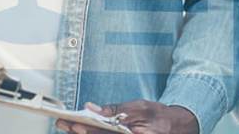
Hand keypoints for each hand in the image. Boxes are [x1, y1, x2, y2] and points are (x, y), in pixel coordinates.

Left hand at [58, 100, 198, 133]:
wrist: (176, 128)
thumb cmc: (158, 116)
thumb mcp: (140, 107)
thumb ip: (117, 109)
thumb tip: (93, 108)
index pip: (104, 132)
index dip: (86, 129)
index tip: (72, 123)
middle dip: (79, 131)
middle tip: (62, 122)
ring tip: (67, 126)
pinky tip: (82, 131)